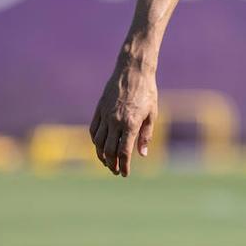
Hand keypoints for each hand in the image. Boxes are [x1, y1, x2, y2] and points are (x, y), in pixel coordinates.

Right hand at [89, 59, 157, 176]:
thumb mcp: (152, 113)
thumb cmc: (147, 91)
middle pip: (108, 150)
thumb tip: (142, 154)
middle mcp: (115, 121)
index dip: (123, 166)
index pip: (124, 152)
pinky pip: (93, 130)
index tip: (124, 174)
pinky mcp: (99, 109)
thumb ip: (146, 135)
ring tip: (107, 162)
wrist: (133, 71)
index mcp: (131, 124)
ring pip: (97, 142)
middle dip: (111, 164)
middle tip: (115, 171)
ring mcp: (105, 115)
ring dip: (101, 155)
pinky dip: (95, 141)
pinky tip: (99, 146)